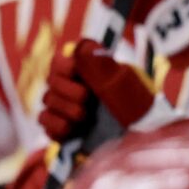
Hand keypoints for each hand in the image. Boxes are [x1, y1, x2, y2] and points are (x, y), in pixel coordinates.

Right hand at [37, 39, 154, 142]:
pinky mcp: (66, 131)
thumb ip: (100, 64)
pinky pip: (44, 122)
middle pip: (51, 81)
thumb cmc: (140, 111)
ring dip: (63, 108)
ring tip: (83, 117)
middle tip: (86, 99)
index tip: (76, 72)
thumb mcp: (122, 84)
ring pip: (47, 100)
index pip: (60, 61)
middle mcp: (78, 88)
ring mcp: (70, 110)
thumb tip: (82, 45)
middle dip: (66, 90)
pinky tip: (70, 129)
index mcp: (90, 73)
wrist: (143, 143)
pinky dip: (54, 125)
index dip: (64, 66)